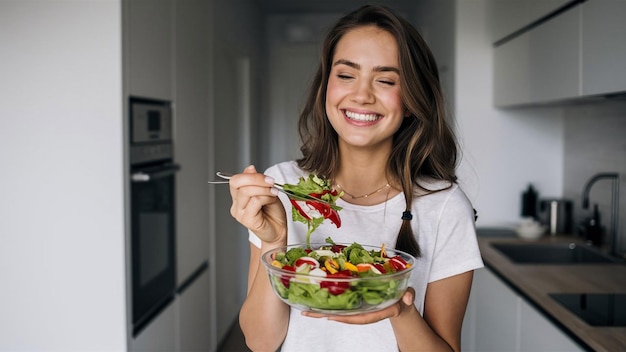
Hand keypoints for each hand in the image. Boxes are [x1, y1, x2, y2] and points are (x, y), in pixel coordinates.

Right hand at [228, 165, 286, 243]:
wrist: (279, 231)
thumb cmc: (273, 213)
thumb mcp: (266, 191)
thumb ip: (256, 181)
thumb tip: (250, 168)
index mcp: (238, 197)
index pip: (235, 180)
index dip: (250, 175)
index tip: (265, 177)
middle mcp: (236, 205)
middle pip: (237, 183)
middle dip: (257, 179)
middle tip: (271, 182)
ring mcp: (239, 213)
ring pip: (246, 191)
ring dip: (264, 189)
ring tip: (273, 193)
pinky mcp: (247, 220)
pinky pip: (255, 201)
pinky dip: (266, 197)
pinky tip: (272, 200)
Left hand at [301, 287, 416, 323]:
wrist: (402, 302)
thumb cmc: (404, 299)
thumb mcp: (408, 297)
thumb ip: (409, 296)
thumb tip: (407, 298)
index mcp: (378, 312)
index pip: (361, 318)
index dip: (347, 318)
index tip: (332, 318)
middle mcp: (366, 312)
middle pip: (344, 316)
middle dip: (326, 316)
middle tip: (308, 314)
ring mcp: (360, 308)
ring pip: (340, 311)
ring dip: (323, 312)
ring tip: (305, 310)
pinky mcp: (357, 302)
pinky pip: (342, 304)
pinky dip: (329, 304)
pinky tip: (316, 302)